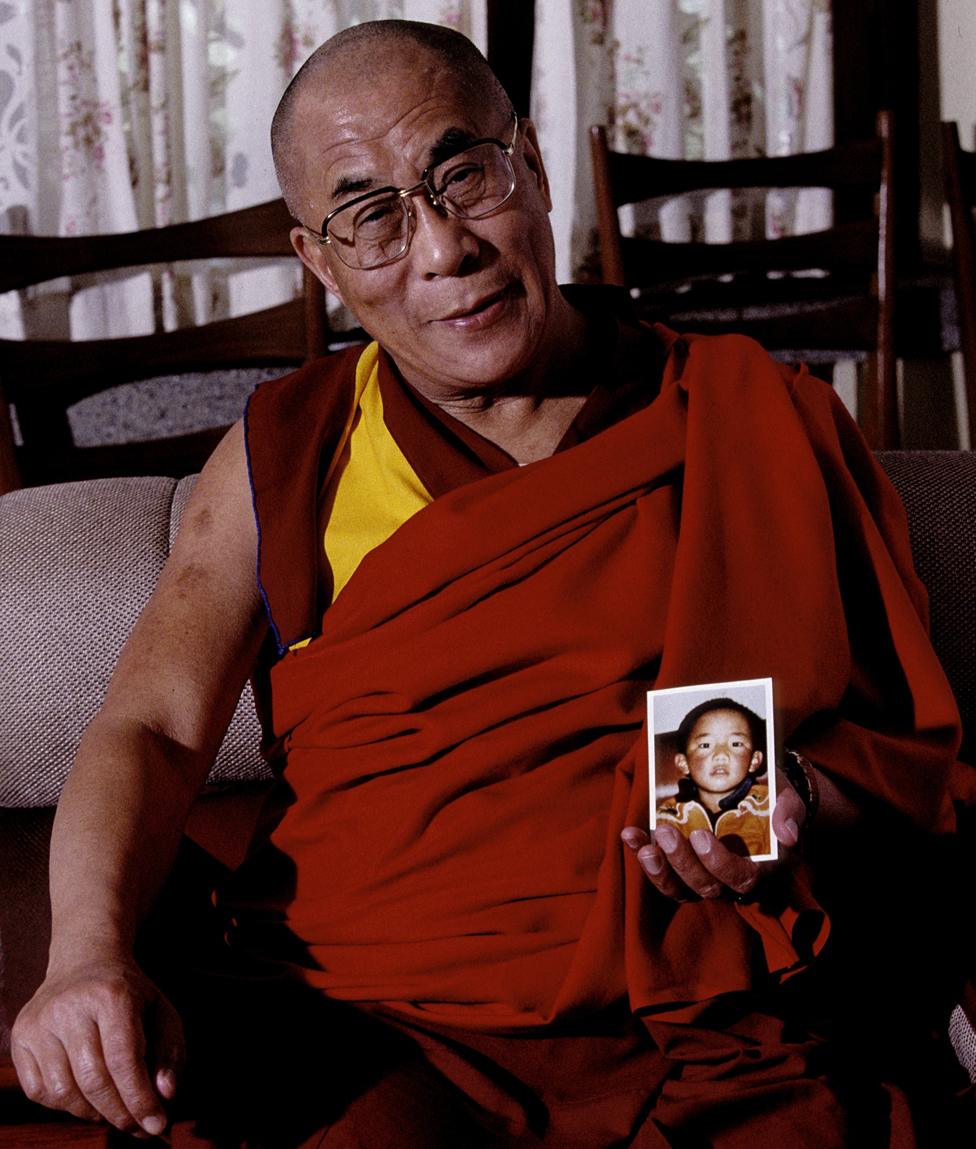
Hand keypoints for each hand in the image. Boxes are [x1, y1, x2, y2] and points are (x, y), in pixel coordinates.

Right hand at [11, 956, 183, 1137]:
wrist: (84, 960)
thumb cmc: (129, 994)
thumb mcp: (161, 1011)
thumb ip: (170, 1053)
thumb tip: (165, 1096)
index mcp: (112, 995)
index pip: (124, 1060)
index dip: (140, 1099)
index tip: (156, 1126)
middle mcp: (70, 1007)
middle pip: (94, 1081)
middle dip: (120, 1113)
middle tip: (138, 1127)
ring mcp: (40, 1022)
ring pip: (64, 1092)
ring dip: (93, 1113)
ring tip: (113, 1109)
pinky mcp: (20, 1037)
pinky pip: (39, 1091)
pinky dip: (65, 1105)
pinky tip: (85, 1096)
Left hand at [621, 769, 807, 901]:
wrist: (759, 796)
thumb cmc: (773, 800)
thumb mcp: (787, 799)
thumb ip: (788, 812)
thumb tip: (786, 834)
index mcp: (762, 868)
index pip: (741, 878)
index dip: (719, 863)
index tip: (700, 836)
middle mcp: (731, 881)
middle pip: (705, 886)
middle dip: (683, 863)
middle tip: (667, 832)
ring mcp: (705, 877)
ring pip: (680, 889)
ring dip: (658, 871)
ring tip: (642, 847)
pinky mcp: (683, 869)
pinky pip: (662, 873)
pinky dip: (642, 855)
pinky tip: (629, 835)